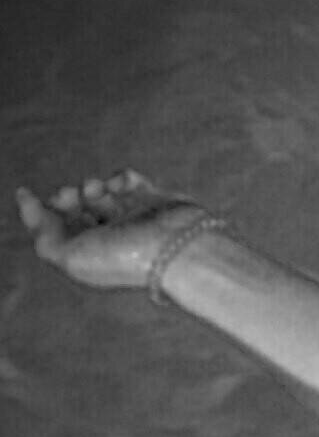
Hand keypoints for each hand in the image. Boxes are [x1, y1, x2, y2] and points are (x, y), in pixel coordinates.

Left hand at [16, 170, 208, 291]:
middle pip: (76, 205)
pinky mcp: (154, 200)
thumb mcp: (68, 256)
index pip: (59, 225)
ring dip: (92, 185)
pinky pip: (129, 179)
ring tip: (97, 190)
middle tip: (73, 195)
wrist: (176, 253)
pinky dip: (120, 177)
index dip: (43, 209)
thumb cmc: (124, 259)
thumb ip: (41, 230)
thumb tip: (25, 198)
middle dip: (68, 195)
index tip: (36, 197)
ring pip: (100, 189)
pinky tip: (120, 186)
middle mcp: (111, 236)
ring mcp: (133, 217)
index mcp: (91, 253)